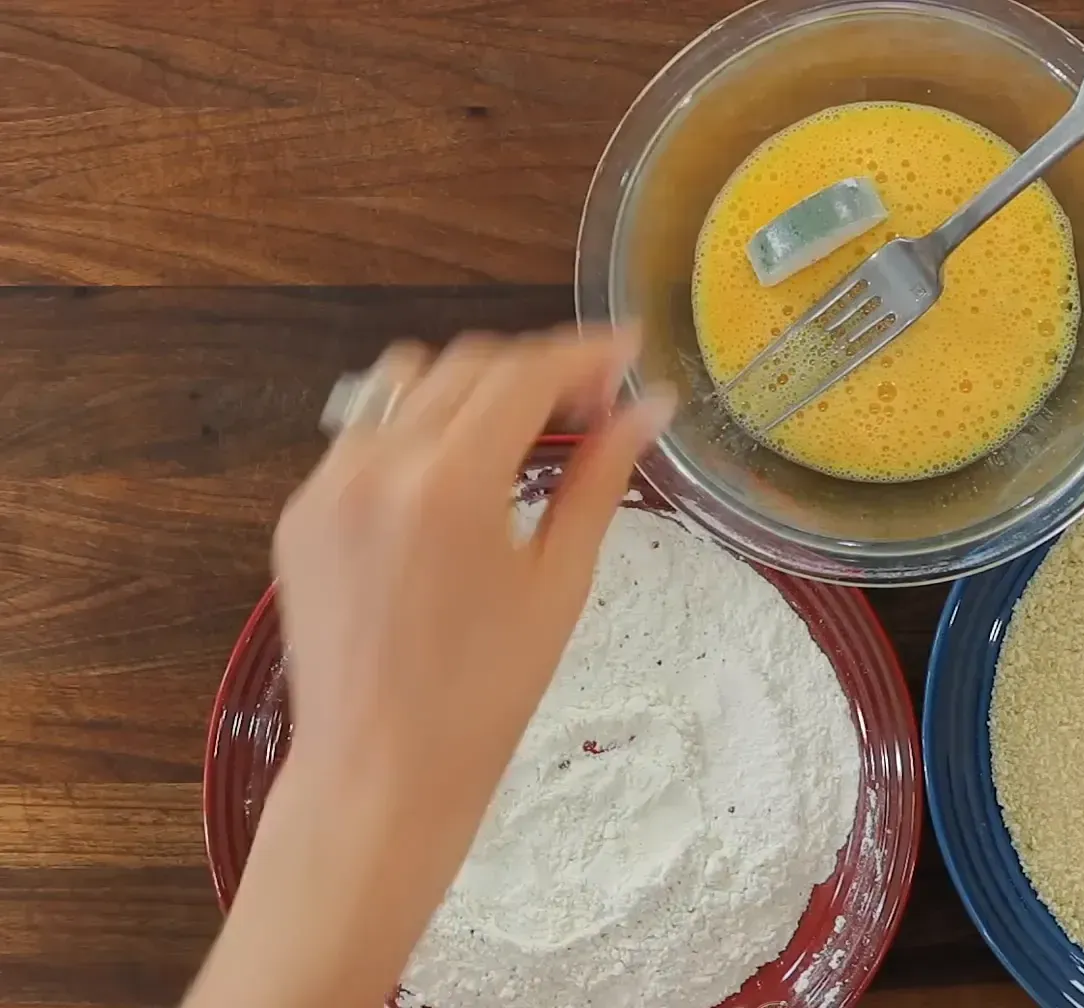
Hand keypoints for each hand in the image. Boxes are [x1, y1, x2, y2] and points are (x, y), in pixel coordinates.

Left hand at [273, 326, 675, 827]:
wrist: (380, 771)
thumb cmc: (485, 695)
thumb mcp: (560, 583)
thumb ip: (600, 479)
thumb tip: (649, 407)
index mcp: (449, 484)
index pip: (524, 374)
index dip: (584, 353)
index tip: (627, 348)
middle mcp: (377, 466)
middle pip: (467, 365)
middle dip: (537, 369)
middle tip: (593, 401)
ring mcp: (328, 485)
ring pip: (408, 385)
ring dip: (474, 388)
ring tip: (525, 430)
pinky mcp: (303, 512)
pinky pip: (367, 435)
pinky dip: (420, 431)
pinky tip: (459, 478)